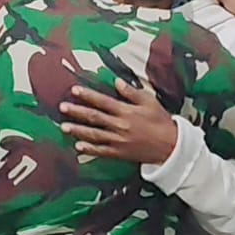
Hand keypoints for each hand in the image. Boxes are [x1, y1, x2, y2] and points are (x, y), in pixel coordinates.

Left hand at [59, 80, 178, 163]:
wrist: (171, 146)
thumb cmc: (161, 121)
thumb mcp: (150, 101)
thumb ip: (132, 92)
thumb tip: (117, 82)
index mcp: (126, 111)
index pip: (103, 101)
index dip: (88, 95)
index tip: (74, 90)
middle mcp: (120, 125)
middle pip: (94, 117)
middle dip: (77, 112)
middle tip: (62, 107)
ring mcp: (119, 141)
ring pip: (94, 135)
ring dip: (78, 130)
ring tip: (64, 127)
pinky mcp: (120, 153)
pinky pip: (102, 151)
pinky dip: (90, 150)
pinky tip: (78, 147)